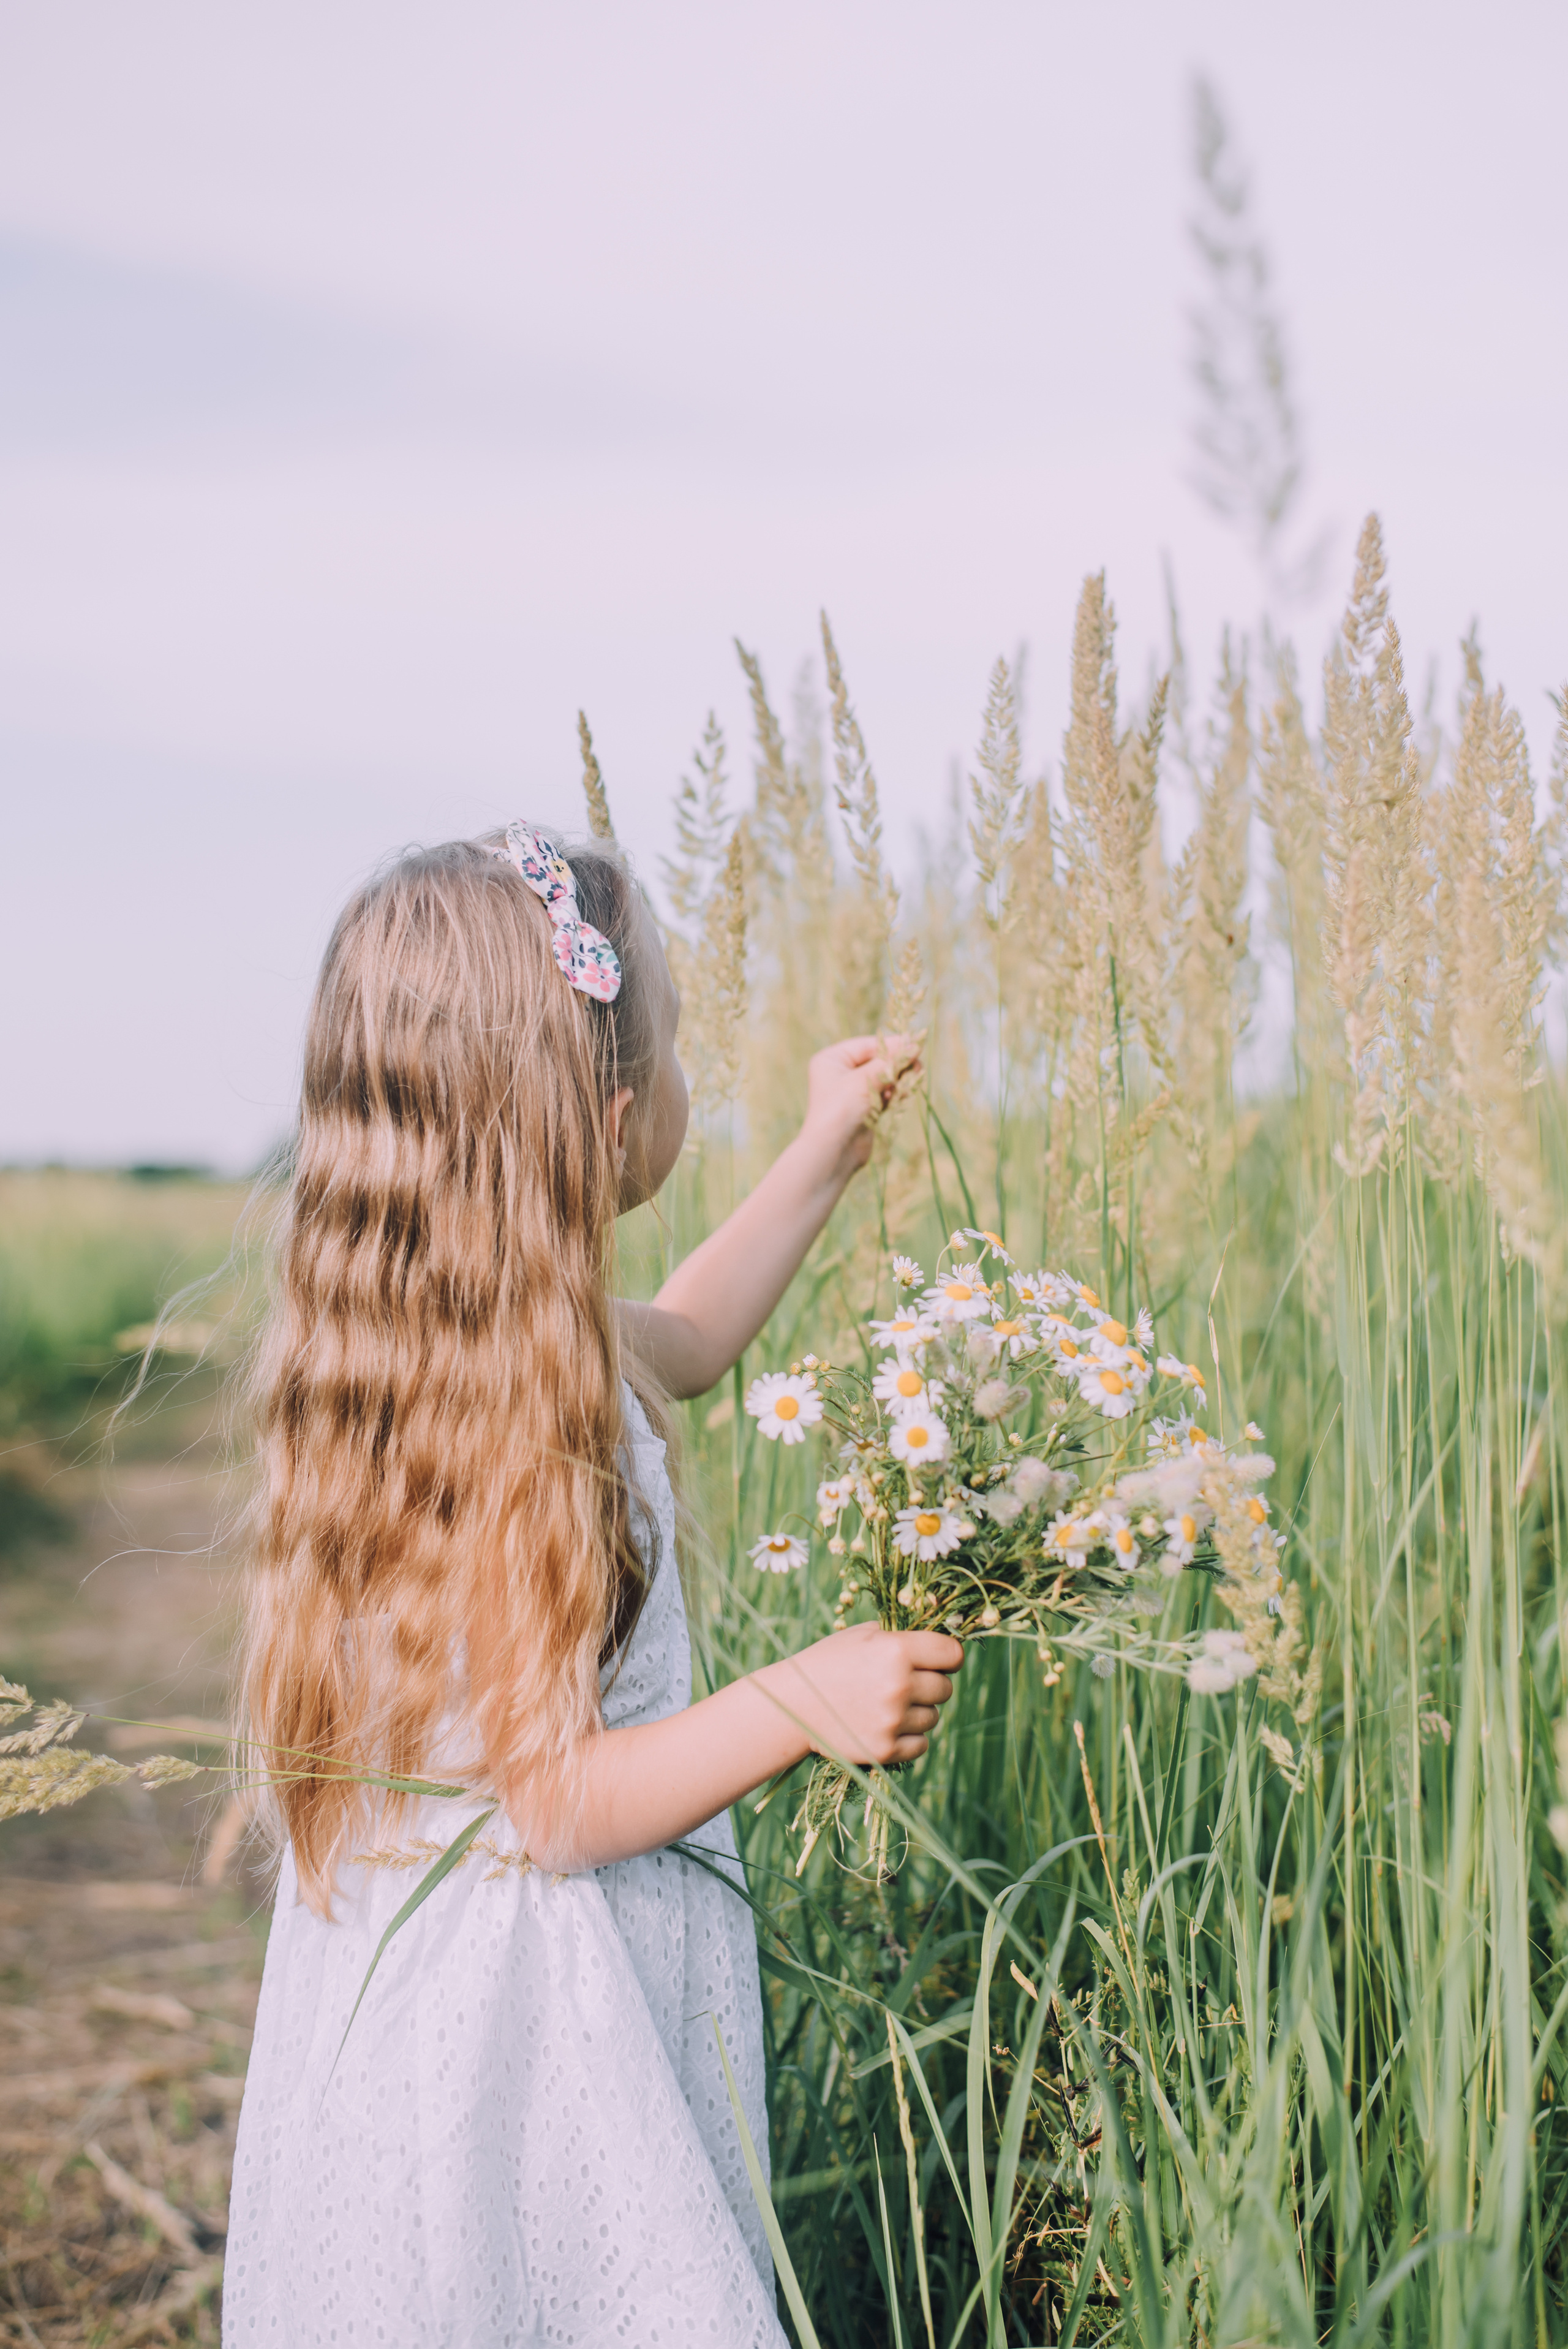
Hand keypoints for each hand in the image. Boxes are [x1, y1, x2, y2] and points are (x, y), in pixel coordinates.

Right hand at [757, 1624, 963, 1765]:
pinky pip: (921, 1744)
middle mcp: (899, 1685)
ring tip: (888, 1704)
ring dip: (918, 1711)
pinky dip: (910, 1736)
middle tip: (905, 1683)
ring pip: (933, 1717)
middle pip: (945, 1688)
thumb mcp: (863, 1635)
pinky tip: (886, 1725)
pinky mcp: (885, 1749)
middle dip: (931, 1684)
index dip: (948, 1657)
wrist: (791, 1705)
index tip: (940, 1660)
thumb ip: (903, 1635)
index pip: (952, 1654)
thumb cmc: (829, 1662)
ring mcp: (892, 1720)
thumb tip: (945, 1639)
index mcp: (896, 1650)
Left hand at [800, 1034, 923, 1183]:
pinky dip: (894, 1094)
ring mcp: (852, 1092)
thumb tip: (914, 1043)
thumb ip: (890, 1061)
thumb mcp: (864, 1080)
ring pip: (884, 1078)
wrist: (832, 1152)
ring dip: (897, 1081)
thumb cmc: (841, 1109)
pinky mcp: (863, 1108)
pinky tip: (901, 1097)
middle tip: (916, 1068)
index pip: (868, 1045)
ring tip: (907, 1086)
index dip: (893, 1045)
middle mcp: (840, 1073)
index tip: (916, 1045)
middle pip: (877, 1060)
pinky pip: (884, 1094)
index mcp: (833, 1059)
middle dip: (897, 1065)